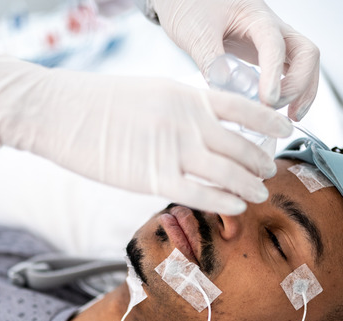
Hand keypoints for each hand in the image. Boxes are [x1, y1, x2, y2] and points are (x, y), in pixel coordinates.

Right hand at [0, 55, 291, 214]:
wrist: (57, 111)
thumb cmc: (97, 101)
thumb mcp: (150, 92)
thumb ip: (182, 110)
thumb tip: (205, 126)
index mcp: (185, 96)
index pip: (242, 107)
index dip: (269, 122)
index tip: (284, 131)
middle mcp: (185, 122)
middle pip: (240, 146)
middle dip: (260, 162)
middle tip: (269, 172)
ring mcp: (170, 150)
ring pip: (227, 172)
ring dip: (249, 185)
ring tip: (259, 193)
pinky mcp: (151, 178)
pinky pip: (200, 194)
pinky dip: (224, 201)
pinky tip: (236, 206)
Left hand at [152, 0, 319, 120]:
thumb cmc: (191, 4)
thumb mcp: (196, 32)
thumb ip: (212, 60)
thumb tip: (226, 89)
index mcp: (255, 17)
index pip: (274, 45)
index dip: (274, 74)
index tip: (267, 100)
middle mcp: (271, 27)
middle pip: (305, 53)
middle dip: (300, 85)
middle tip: (278, 109)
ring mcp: (271, 40)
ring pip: (303, 63)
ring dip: (302, 91)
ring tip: (291, 117)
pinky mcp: (264, 52)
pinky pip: (289, 71)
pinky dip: (291, 91)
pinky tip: (279, 108)